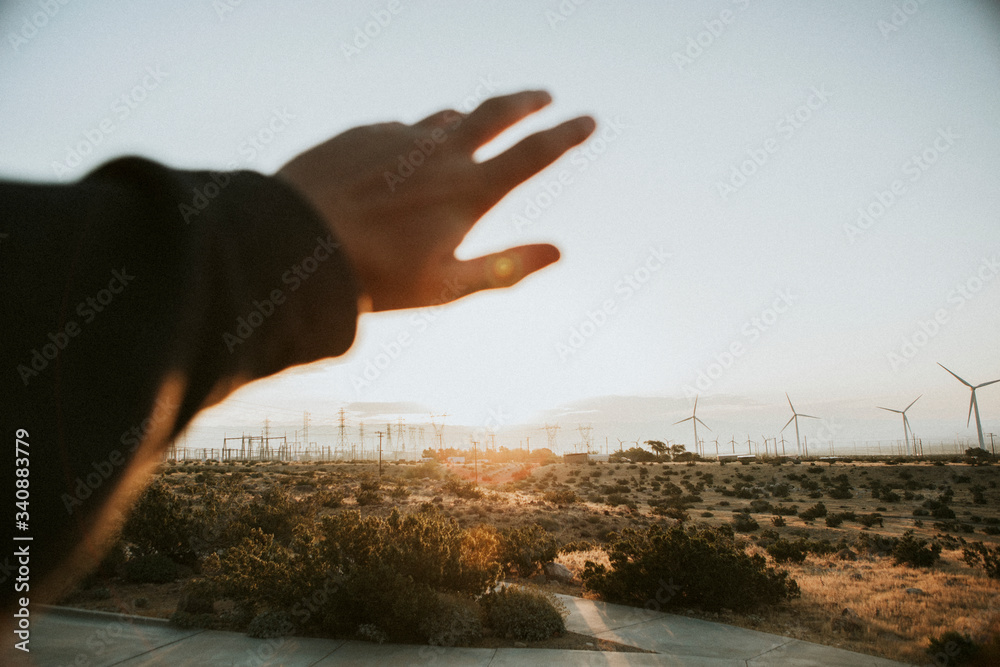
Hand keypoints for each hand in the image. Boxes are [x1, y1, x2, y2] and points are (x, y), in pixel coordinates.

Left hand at [276, 90, 594, 311]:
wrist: (295, 243)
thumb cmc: (376, 277)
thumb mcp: (448, 287)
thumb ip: (506, 268)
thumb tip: (560, 252)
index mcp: (469, 190)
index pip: (534, 153)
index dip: (568, 134)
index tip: (588, 120)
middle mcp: (440, 153)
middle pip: (497, 112)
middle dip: (527, 101)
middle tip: (544, 96)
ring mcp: (399, 137)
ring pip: (446, 118)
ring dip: (469, 120)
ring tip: (474, 128)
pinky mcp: (363, 134)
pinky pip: (400, 129)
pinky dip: (416, 139)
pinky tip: (404, 157)